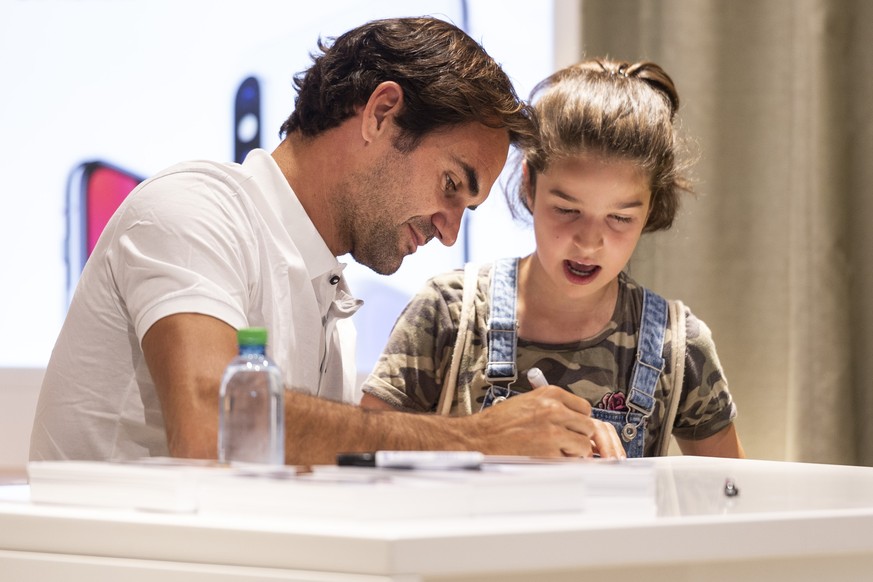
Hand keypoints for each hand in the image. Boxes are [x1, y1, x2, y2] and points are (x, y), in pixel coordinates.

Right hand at [467, 386, 625, 458]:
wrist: (478, 438)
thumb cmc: (498, 423)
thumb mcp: (528, 402)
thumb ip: (552, 408)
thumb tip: (572, 420)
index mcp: (550, 394)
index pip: (584, 408)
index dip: (578, 421)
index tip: (572, 428)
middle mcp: (554, 409)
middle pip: (588, 426)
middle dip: (578, 436)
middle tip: (563, 443)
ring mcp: (553, 431)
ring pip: (583, 445)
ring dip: (572, 451)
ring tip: (553, 451)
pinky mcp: (549, 452)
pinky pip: (571, 461)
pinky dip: (563, 463)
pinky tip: (545, 458)